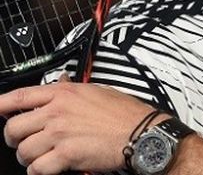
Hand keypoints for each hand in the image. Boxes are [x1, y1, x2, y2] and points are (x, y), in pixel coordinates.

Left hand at [0, 75, 159, 174]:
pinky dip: (40, 171)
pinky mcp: (65, 155)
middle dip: (15, 138)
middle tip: (24, 141)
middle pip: (13, 127)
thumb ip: (72, 90)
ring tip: (42, 156)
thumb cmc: (124, 113)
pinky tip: (50, 167)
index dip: (2, 104)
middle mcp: (57, 112)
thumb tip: (60, 84)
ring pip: (23, 151)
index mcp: (64, 93)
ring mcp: (59, 134)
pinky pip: (36, 168)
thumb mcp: (97, 91)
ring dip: (29, 157)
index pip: (20, 96)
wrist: (141, 132)